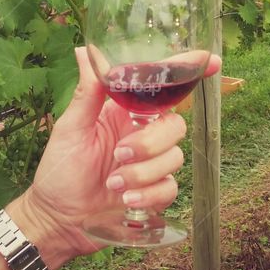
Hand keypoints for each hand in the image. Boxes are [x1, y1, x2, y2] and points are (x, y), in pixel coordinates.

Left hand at [9, 46, 221, 267]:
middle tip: (119, 155)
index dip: (189, 72)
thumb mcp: (71, 128)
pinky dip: (149, 194)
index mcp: (125, 112)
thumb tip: (85, 50)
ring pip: (175, 157)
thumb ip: (87, 92)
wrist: (58, 218)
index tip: (212, 60)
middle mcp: (143, 134)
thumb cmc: (59, 169)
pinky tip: (125, 200)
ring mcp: (151, 163)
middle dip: (151, 142)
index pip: (162, 88)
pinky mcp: (154, 191)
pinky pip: (171, 187)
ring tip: (113, 184)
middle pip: (175, 125)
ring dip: (143, 173)